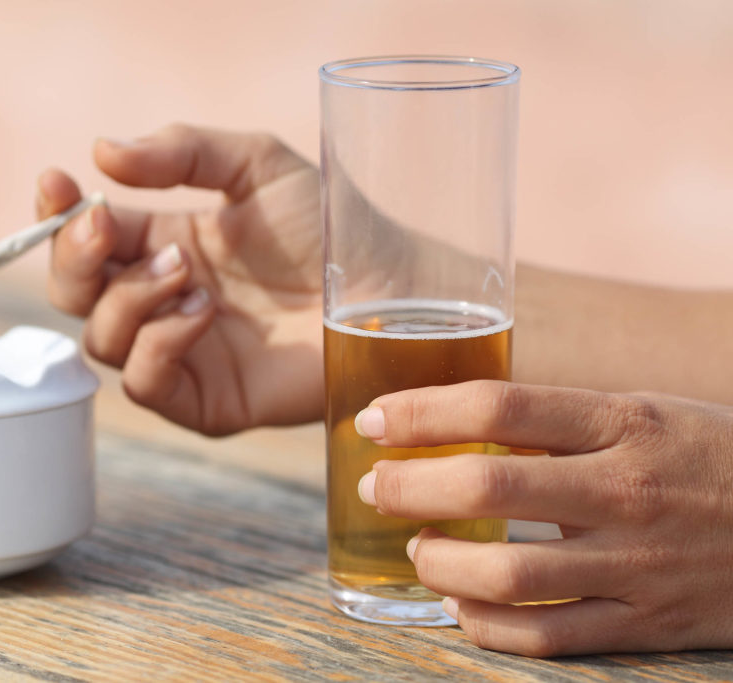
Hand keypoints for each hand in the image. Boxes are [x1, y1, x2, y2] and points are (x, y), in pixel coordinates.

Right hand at [36, 124, 323, 433]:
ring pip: (101, 338)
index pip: (87, 237)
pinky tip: (202, 311)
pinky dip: (158, 343)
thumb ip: (181, 152)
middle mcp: (164, 302)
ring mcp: (183, 353)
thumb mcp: (255, 165)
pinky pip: (144, 383)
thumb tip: (100, 151)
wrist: (388, 289)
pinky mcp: (207, 400)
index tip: (56, 182)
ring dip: (130, 296)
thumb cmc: (330, 227)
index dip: (59, 213)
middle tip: (102, 225)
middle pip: (74, 294)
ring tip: (188, 271)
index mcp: (166, 245)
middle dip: (73, 258)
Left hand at [355, 380, 732, 655]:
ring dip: (440, 565)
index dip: (421, 413)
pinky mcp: (648, 625)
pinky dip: (486, 626)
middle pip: (489, 489)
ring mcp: (637, 564)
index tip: (374, 421)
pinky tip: (459, 605)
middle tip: (376, 487)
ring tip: (417, 550)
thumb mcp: (643, 412)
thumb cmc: (706, 458)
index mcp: (622, 423)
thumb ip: (557, 418)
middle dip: (410, 489)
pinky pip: (548, 638)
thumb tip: (453, 418)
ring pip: (510, 577)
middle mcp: (626, 491)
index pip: (498, 407)